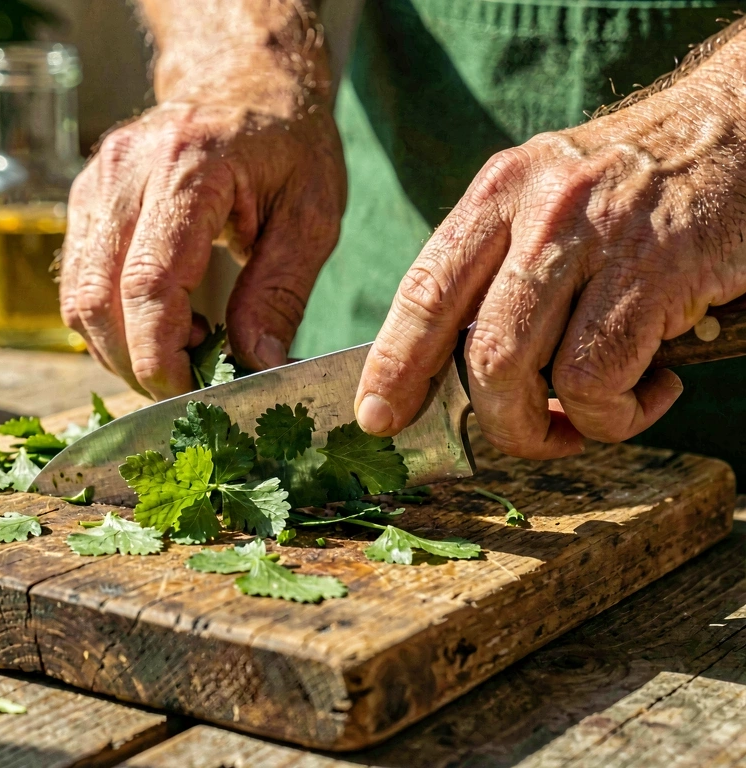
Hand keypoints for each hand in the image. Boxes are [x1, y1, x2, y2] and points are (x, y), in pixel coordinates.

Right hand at [60, 90, 344, 398]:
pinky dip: (109, 323)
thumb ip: (280, 292)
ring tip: (178, 354)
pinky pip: (77, 282)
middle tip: (185, 388)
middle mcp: (126, 170)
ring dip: (118, 349)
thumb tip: (256, 366)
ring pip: (78, 297)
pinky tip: (157, 326)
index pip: (150, 283)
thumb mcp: (310, 215)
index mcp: (188, 167)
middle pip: (98, 298)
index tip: (187, 394)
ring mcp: (95, 182)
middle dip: (134, 363)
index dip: (159, 354)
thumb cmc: (287, 144)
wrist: (244, 80)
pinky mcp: (84, 199)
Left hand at [355, 58, 745, 458]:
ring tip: (589, 419)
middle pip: (473, 349)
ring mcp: (594, 239)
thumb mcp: (550, 195)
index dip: (393, 364)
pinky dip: (618, 413)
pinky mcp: (655, 271)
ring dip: (548, 427)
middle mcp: (536, 210)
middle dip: (490, 420)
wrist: (741, 124)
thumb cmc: (638, 181)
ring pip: (521, 371)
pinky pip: (599, 380)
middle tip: (525, 436)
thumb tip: (455, 363)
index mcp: (498, 192)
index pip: (423, 289)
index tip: (377, 416)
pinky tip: (656, 388)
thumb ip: (502, 264)